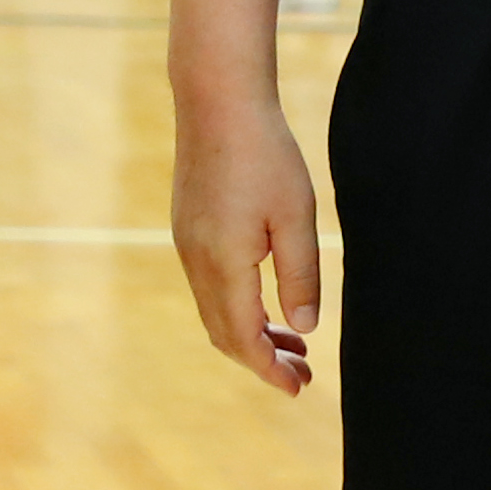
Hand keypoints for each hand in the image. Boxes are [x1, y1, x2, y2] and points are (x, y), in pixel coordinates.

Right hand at [170, 93, 321, 395]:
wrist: (216, 100)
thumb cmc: (265, 153)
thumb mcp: (295, 216)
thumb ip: (300, 277)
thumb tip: (304, 329)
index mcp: (224, 263)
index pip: (244, 338)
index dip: (270, 370)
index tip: (298, 389)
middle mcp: (197, 260)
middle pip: (224, 333)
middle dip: (262, 360)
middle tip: (303, 373)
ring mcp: (186, 243)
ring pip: (214, 311)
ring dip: (250, 333)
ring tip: (293, 342)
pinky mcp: (187, 227)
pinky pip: (208, 286)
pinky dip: (236, 307)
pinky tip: (264, 300)